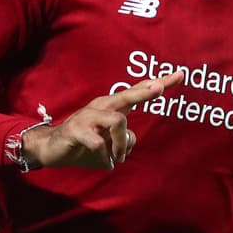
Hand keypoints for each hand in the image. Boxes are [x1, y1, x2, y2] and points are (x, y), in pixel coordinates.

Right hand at [20, 71, 183, 168]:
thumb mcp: (110, 144)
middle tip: (159, 87)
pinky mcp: (75, 130)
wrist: (51, 148)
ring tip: (118, 156)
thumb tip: (131, 142)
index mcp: (112, 106)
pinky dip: (104, 152)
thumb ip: (125, 140)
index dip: (161, 83)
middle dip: (144, 91)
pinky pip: (97, 140)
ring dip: (122, 142)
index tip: (182, 74)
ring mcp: (87, 117)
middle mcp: (102, 106)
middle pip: (127, 94)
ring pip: (117, 121)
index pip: (138, 91)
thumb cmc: (85, 142)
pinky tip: (103, 158)